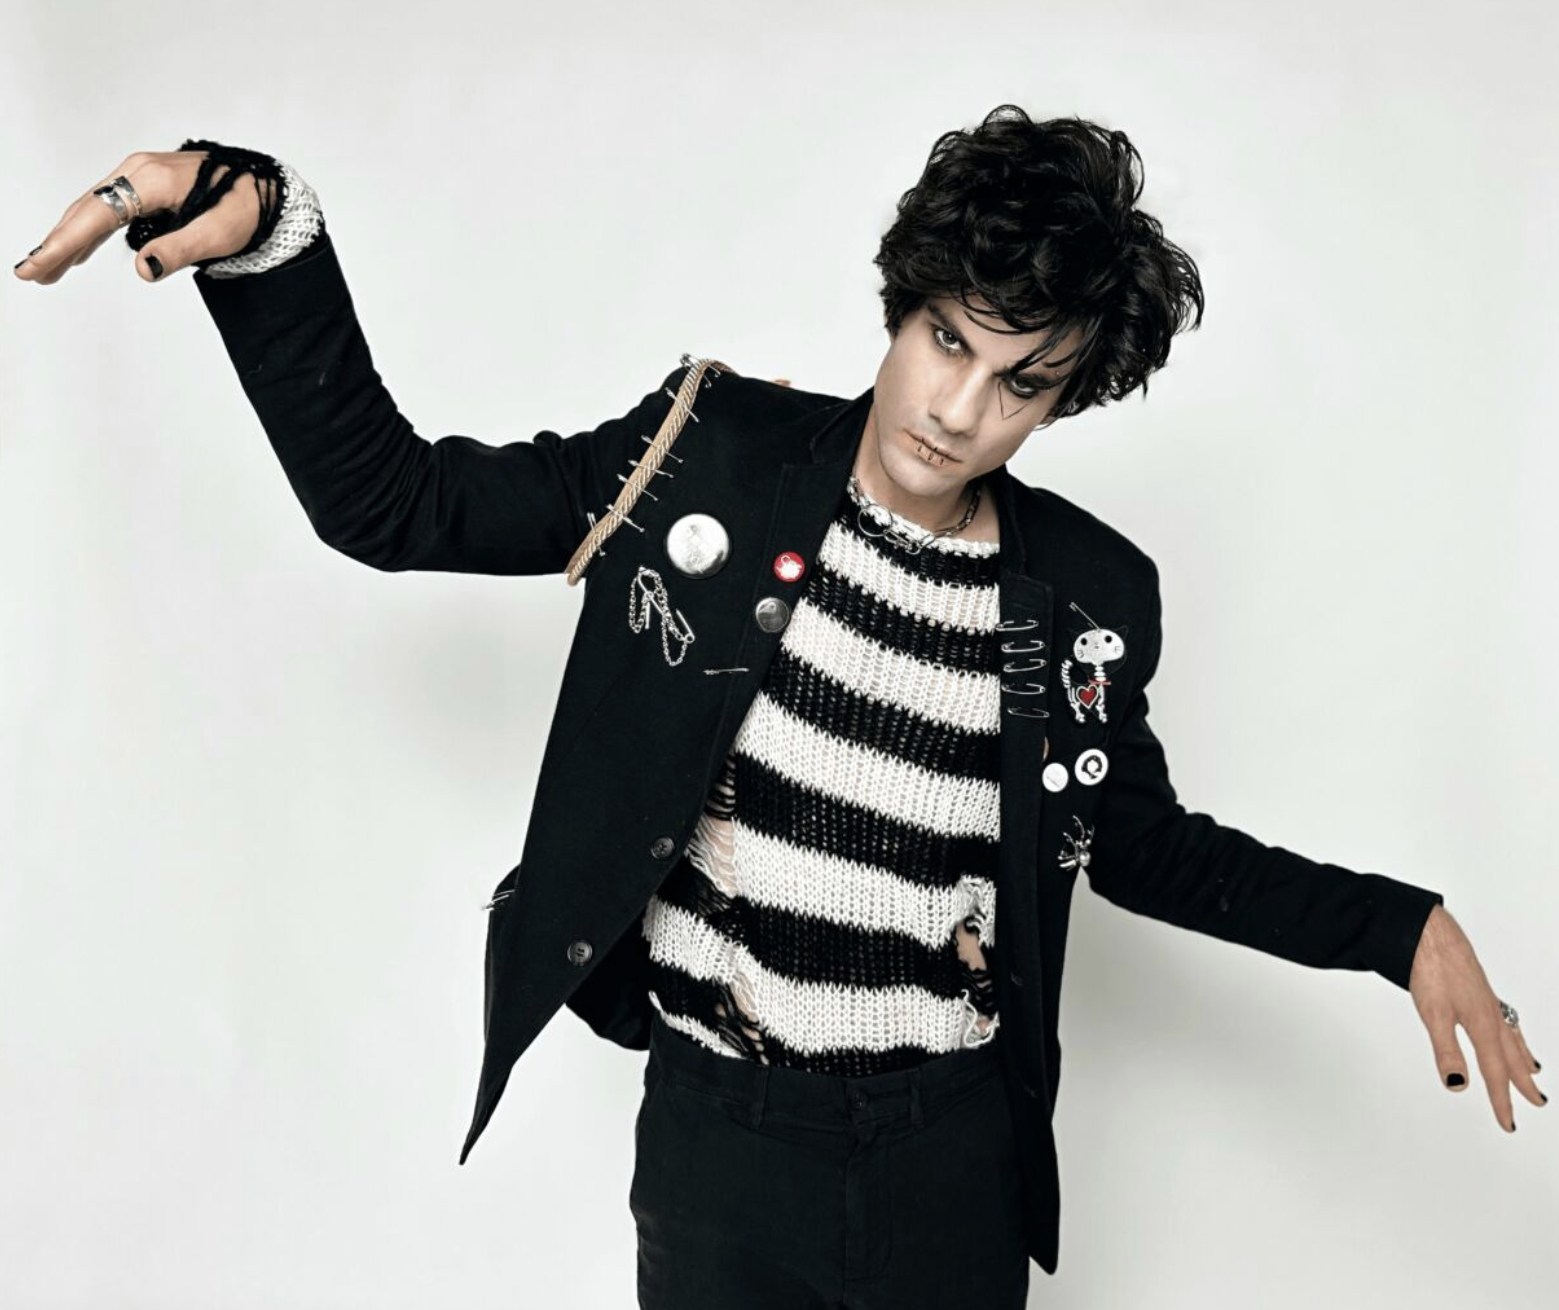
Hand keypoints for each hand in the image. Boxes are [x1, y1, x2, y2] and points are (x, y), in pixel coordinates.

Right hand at [13, 149, 261, 285]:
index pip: (97, 216)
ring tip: (47, 270)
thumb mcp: (219, 233)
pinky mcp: (147, 184)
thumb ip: (180, 250)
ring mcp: (140, 175)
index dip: (64, 243)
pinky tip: (79, 252)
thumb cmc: (248, 207)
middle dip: (57, 244)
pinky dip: (90, 231)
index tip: (38, 265)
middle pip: (87, 211)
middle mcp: (138, 171)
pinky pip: (110, 209)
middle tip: (31, 274)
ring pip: (94, 209)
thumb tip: (143, 269)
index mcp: (152, 180)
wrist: (267, 186)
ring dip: (70, 240)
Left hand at [1408, 904, 1544, 1131]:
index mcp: (1482, 1024)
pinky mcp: (1478, 988)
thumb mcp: (1433, 1015)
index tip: (1508, 1123)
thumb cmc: (1430, 967)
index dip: (1500, 1100)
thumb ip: (1446, 1051)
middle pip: (1510, 1056)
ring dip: (1521, 1057)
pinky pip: (1504, 1019)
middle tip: (1537, 1102)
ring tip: (1532, 1071)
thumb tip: (1459, 1087)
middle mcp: (1490, 1013)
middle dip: (1521, 1082)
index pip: (1494, 1071)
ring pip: (1511, 1035)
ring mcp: (1486, 999)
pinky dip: (1512, 1033)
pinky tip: (1506, 1030)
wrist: (1429, 930)